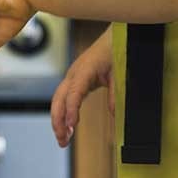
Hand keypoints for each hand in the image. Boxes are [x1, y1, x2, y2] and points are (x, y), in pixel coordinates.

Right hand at [50, 29, 113, 146]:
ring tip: (63, 140)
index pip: (74, 93)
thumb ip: (116, 93)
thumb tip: (113, 114)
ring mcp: (72, 77)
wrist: (113, 37)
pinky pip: (64, 98)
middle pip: (59, 99)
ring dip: (59, 120)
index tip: (72, 126)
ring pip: (58, 100)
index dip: (71, 110)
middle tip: (63, 140)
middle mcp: (74, 74)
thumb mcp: (120, 73)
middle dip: (58, 120)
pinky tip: (68, 127)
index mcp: (84, 70)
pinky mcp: (75, 81)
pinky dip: (64, 113)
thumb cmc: (116, 50)